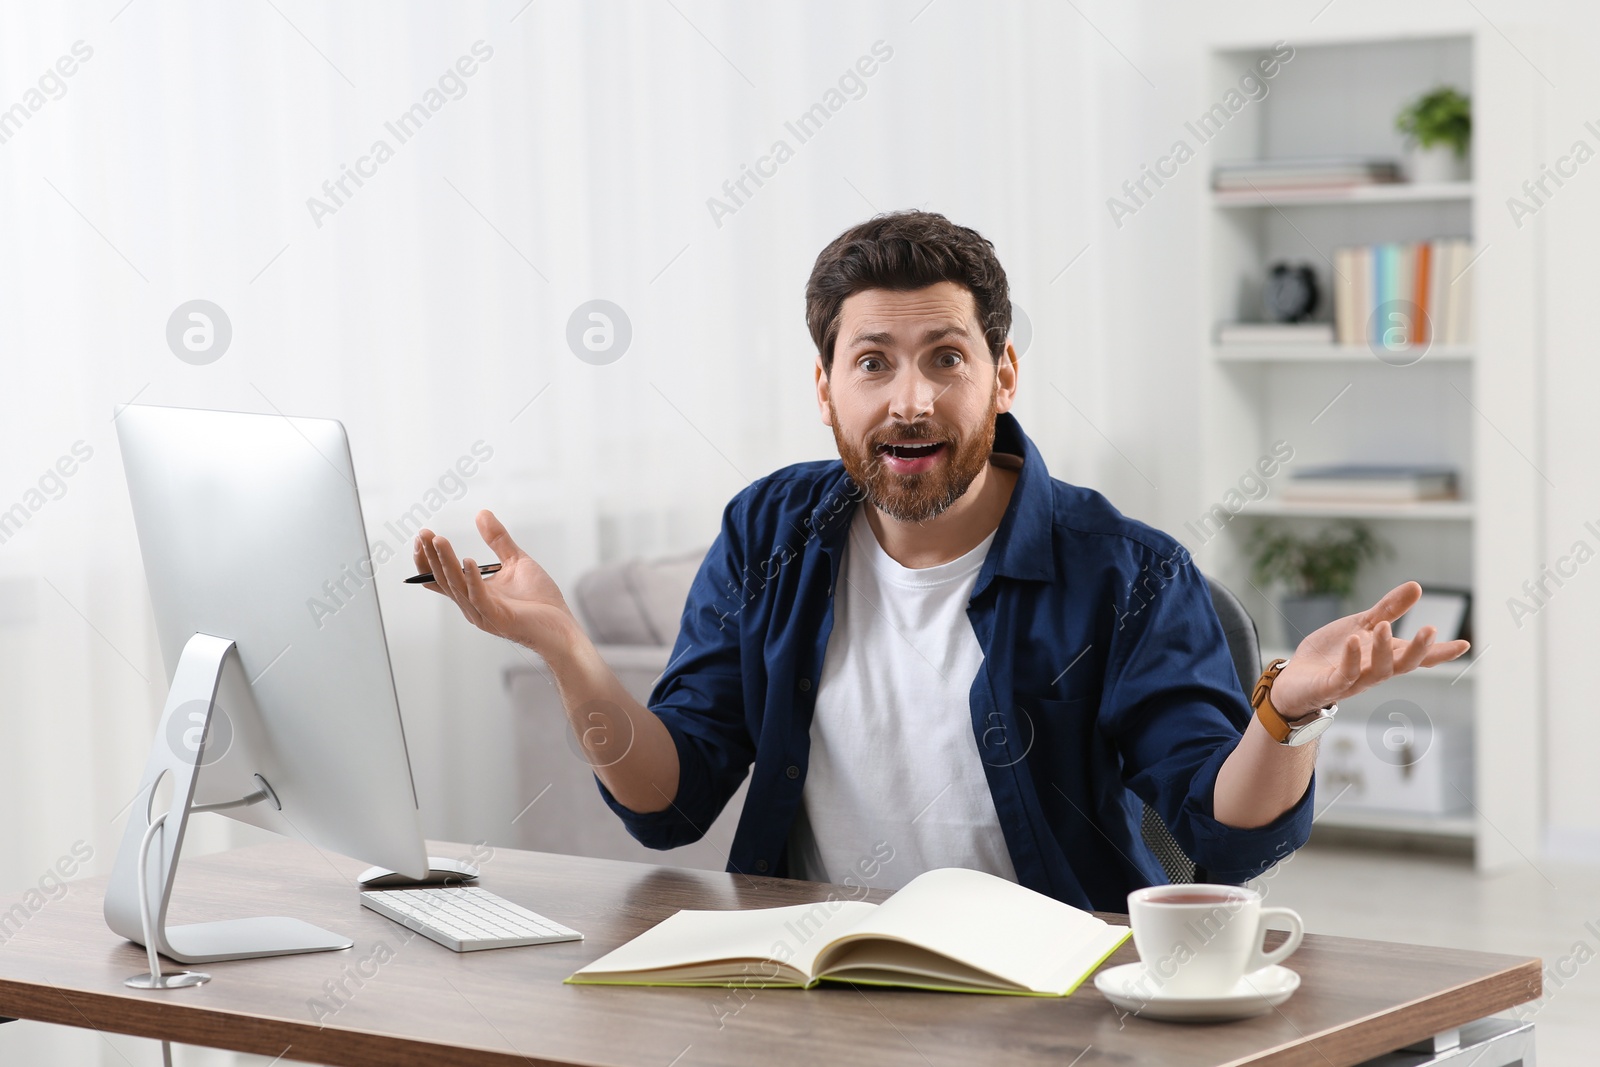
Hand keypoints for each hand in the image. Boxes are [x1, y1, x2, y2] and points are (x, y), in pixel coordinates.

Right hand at [414, 509, 581, 658]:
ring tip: (439, 540)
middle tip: (423, 533)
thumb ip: (497, 540)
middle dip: (431, 556)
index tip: (423, 537)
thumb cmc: (539, 600)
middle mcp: (472, 605)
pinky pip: (480, 598)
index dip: (427, 559)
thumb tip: (481, 513)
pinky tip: (468, 560)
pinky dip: (473, 579)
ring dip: (446, 562)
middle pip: (443, 580)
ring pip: (457, 586)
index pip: (441, 578)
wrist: (561, 626)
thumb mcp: (516, 561)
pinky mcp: (499, 618)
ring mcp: (484, 613)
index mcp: (473, 593)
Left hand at [1270, 581, 1469, 718]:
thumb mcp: (1362, 625)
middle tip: (1430, 630)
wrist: (1295, 678)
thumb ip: (1389, 609)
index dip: (1440, 651)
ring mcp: (1354, 681)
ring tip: (1384, 626)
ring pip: (1378, 671)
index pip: (1418, 656)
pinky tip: (1354, 640)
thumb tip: (1417, 586)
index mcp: (1386, 656)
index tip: (1464, 643)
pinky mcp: (1331, 686)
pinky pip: (1345, 675)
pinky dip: (1351, 659)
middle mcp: (1375, 671)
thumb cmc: (1333, 653)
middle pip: (1404, 664)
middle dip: (1419, 650)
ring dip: (1383, 649)